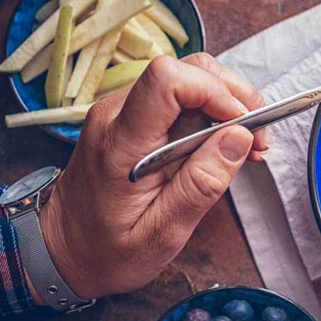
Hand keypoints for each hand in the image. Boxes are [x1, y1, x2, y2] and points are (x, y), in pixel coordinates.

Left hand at [34, 53, 267, 300]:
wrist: (62, 250)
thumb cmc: (108, 250)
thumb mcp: (161, 235)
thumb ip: (200, 186)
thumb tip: (239, 138)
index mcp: (120, 142)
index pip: (167, 80)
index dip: (214, 92)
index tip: (242, 126)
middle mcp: (117, 114)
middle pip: (185, 69)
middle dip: (233, 96)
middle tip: (258, 140)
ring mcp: (123, 110)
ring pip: (188, 77)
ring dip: (227, 102)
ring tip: (249, 143)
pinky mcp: (132, 116)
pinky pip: (179, 96)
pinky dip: (212, 111)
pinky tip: (226, 142)